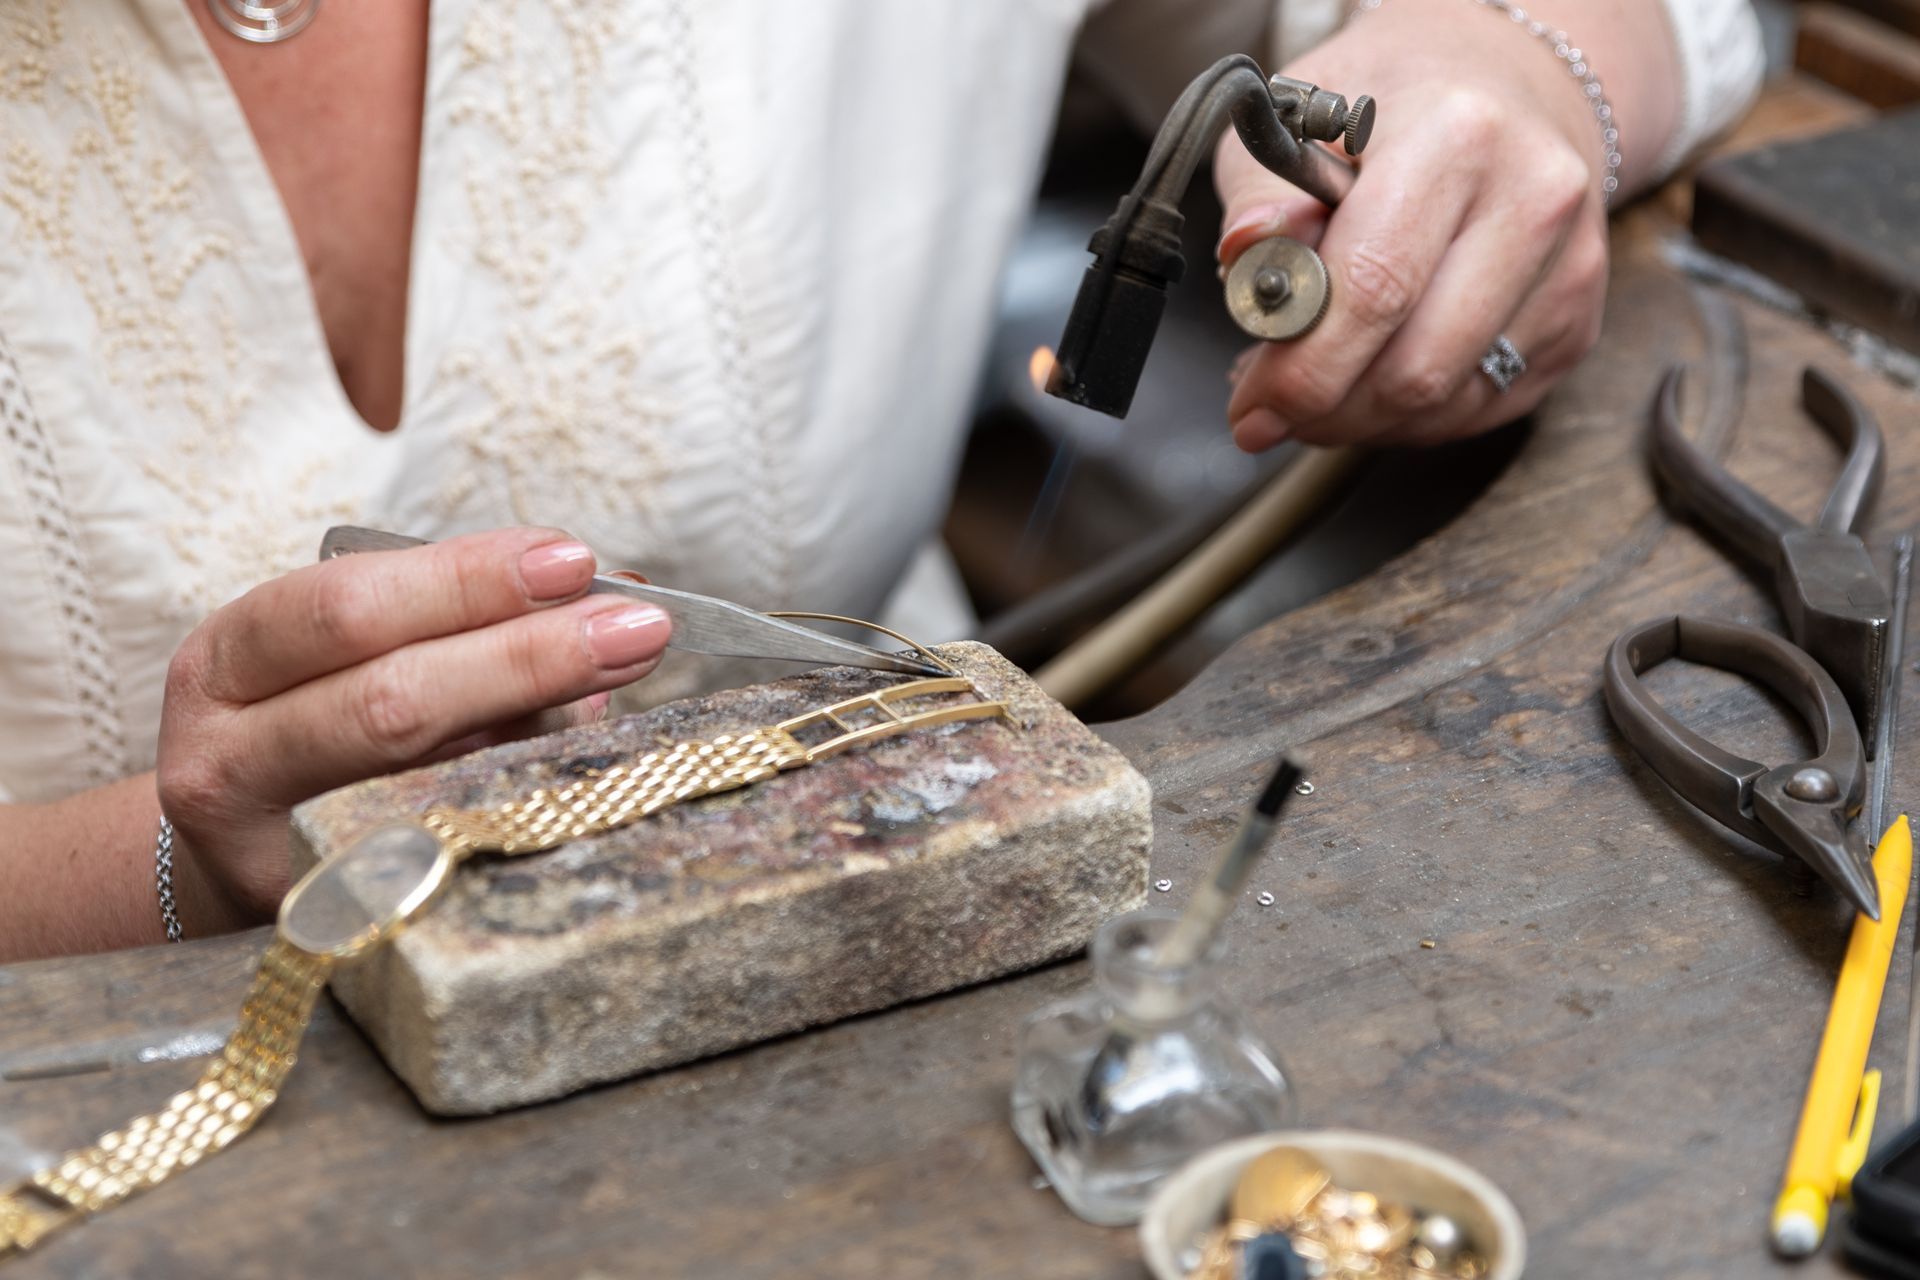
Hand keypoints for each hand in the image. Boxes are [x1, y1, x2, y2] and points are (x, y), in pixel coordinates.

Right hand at [155, 527, 670, 931]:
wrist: (227, 865)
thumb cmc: (315, 733)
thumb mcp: (355, 659)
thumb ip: (466, 621)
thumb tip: (617, 586)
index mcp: (227, 664)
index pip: (347, 607)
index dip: (465, 579)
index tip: (573, 560)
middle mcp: (225, 758)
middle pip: (388, 700)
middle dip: (527, 654)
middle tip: (638, 626)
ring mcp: (268, 852)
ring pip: (418, 786)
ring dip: (541, 725)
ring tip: (629, 676)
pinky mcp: (324, 921)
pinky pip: (440, 853)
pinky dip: (516, 800)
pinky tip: (583, 768)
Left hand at [1216, 3, 1611, 448]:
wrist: (1509, 85)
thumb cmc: (1393, 105)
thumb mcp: (1303, 118)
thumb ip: (1265, 195)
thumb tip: (1246, 258)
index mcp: (1458, 136)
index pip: (1373, 289)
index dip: (1302, 370)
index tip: (1249, 405)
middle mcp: (1534, 199)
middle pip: (1415, 368)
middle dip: (1325, 409)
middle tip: (1269, 412)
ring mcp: (1568, 267)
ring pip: (1446, 404)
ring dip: (1362, 420)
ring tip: (1314, 386)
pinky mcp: (1579, 321)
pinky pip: (1480, 409)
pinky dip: (1410, 417)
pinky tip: (1370, 381)